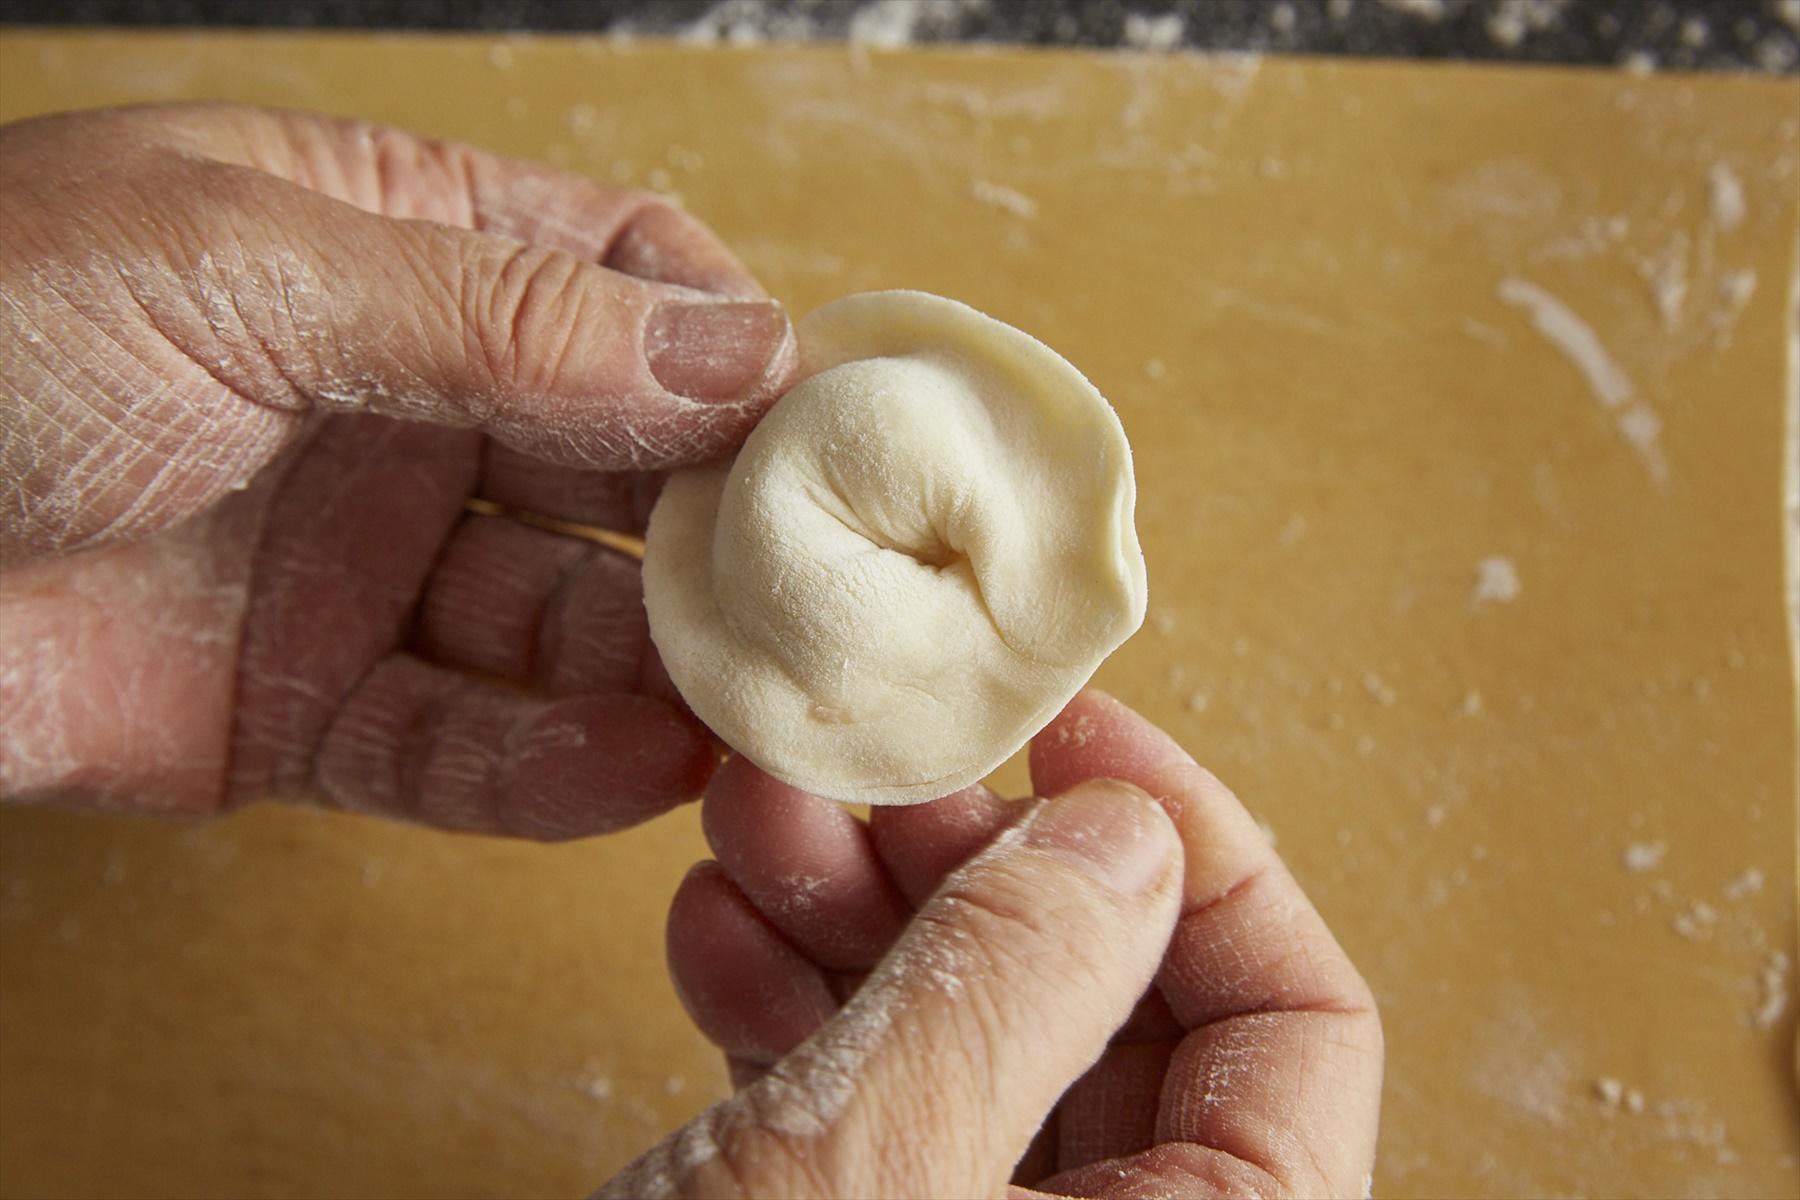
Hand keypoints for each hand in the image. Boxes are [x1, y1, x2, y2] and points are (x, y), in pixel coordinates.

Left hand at [0, 104, 795, 834]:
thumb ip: (503, 317)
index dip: (729, 338)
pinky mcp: (309, 711)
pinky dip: (555, 768)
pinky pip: (463, 745)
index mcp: (385, 248)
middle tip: (829, 580)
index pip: (617, 276)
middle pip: (619, 460)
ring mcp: (361, 563)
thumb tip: (739, 354)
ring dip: (664, 662)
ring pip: (563, 621)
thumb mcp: (245, 268)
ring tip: (758, 699)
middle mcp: (397, 404)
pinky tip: (638, 768)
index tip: (824, 412)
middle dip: (724, 518)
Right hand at [611, 690, 1382, 1197]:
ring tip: (755, 819)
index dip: (1201, 850)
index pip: (1299, 1021)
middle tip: (869, 772)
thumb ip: (1011, 992)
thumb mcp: (863, 1182)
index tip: (1069, 734)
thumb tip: (1126, 834)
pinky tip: (716, 934)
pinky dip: (802, 1014)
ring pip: (981, 1048)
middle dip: (979, 867)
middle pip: (1118, 1015)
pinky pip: (882, 1117)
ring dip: (863, 917)